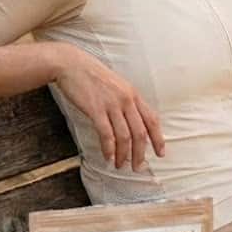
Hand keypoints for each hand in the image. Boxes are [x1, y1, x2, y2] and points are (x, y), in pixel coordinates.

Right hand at [54, 48, 164, 171]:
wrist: (71, 64)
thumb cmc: (91, 76)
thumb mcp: (116, 86)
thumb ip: (125, 101)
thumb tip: (131, 122)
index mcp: (133, 94)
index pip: (152, 120)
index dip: (158, 138)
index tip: (160, 153)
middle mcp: (126, 99)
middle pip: (140, 132)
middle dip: (140, 153)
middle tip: (137, 167)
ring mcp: (112, 104)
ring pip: (124, 136)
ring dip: (123, 155)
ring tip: (120, 165)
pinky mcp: (96, 109)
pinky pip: (106, 134)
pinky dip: (109, 148)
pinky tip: (108, 157)